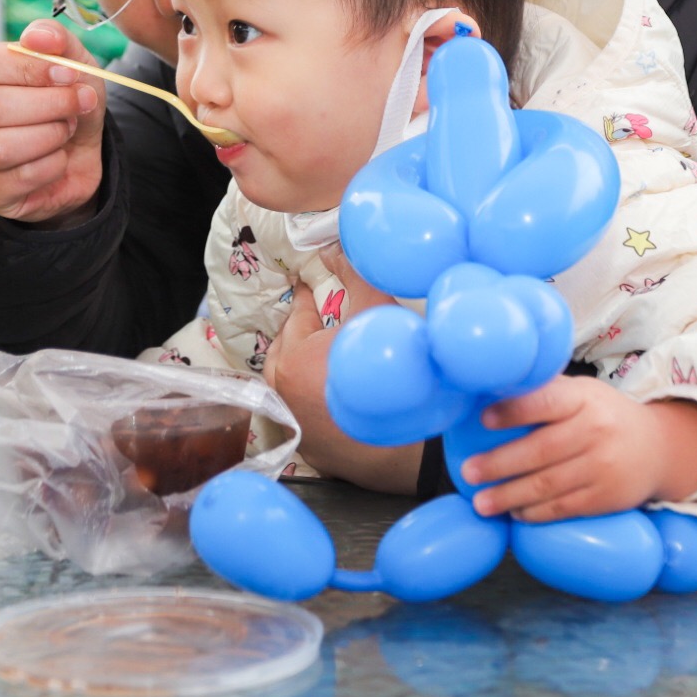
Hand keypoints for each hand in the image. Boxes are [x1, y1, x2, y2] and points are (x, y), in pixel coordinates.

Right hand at [0, 21, 103, 226]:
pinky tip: (59, 156)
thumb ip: (55, 39)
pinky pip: (17, 179)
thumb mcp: (68, 62)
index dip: (27, 68)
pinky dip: (51, 165)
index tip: (69, 73)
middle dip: (47, 104)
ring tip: (66, 127)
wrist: (77, 152)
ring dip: (48, 136)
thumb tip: (37, 36)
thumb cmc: (60, 100)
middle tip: (79, 102)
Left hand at [263, 244, 418, 492]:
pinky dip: (314, 399)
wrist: (413, 448)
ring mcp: (296, 426)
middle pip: (287, 350)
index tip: (310, 286)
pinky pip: (306, 413)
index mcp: (292, 359)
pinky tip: (334, 391)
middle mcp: (284, 395)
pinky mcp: (312, 451)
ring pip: (291, 384)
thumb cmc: (393, 373)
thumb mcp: (377, 311)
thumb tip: (330, 246)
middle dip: (300, 332)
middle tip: (316, 318)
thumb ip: (353, 273)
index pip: (298, 316)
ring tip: (321, 353)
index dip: (308, 298)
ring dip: (302, 366)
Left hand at [462, 380, 696, 521]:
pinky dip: (535, 513)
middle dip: (499, 464)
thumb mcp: (584, 394)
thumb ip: (546, 395)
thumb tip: (489, 395)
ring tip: (481, 503)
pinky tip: (514, 513)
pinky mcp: (607, 498)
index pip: (546, 402)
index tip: (483, 419)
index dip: (513, 411)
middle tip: (468, 473)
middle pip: (540, 450)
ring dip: (509, 496)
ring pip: (548, 485)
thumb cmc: (605, 416)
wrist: (660, 448)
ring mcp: (603, 466)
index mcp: (584, 399)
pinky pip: (564, 507)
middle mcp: (595, 431)